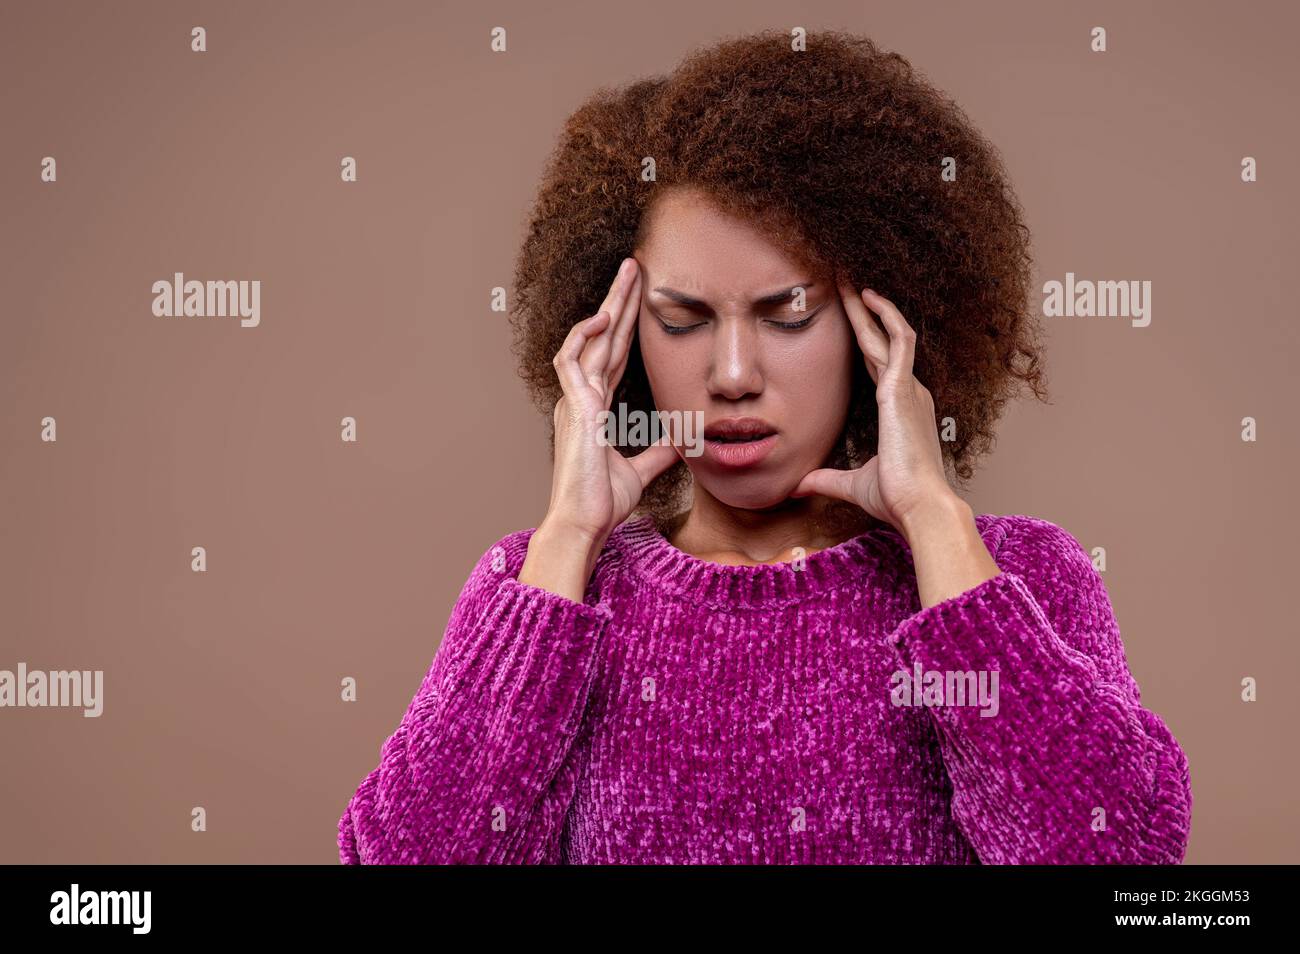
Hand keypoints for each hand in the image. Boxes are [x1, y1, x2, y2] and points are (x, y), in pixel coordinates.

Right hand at [539, 257, 678, 547]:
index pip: (611, 355)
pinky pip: (571, 361)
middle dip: (619, 301)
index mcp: (594, 407)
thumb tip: (684, 440)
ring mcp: (576, 401)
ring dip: (607, 306)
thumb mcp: (640, 470)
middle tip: (635, 267)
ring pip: (588, 339)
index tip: (641, 298)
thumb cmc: (602, 502)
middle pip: (602, 337)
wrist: (585, 523)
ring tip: (626, 277)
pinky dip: (583, 337)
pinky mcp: (576, 409)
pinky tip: (602, 319)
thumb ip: (659, 451)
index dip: (624, 325)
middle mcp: (582, 398)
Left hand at [792, 280, 957, 533]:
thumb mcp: (852, 484)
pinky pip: (899, 338)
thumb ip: (825, 480)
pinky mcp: (904, 387)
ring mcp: (909, 388)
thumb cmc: (896, 498)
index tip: (849, 319)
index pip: (878, 365)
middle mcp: (908, 393)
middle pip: (881, 342)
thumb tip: (798, 486)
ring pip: (889, 333)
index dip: (865, 339)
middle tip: (845, 285)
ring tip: (850, 281)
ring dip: (871, 306)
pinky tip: (867, 296)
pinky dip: (885, 314)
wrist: (919, 506)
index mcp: (899, 411)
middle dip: (863, 314)